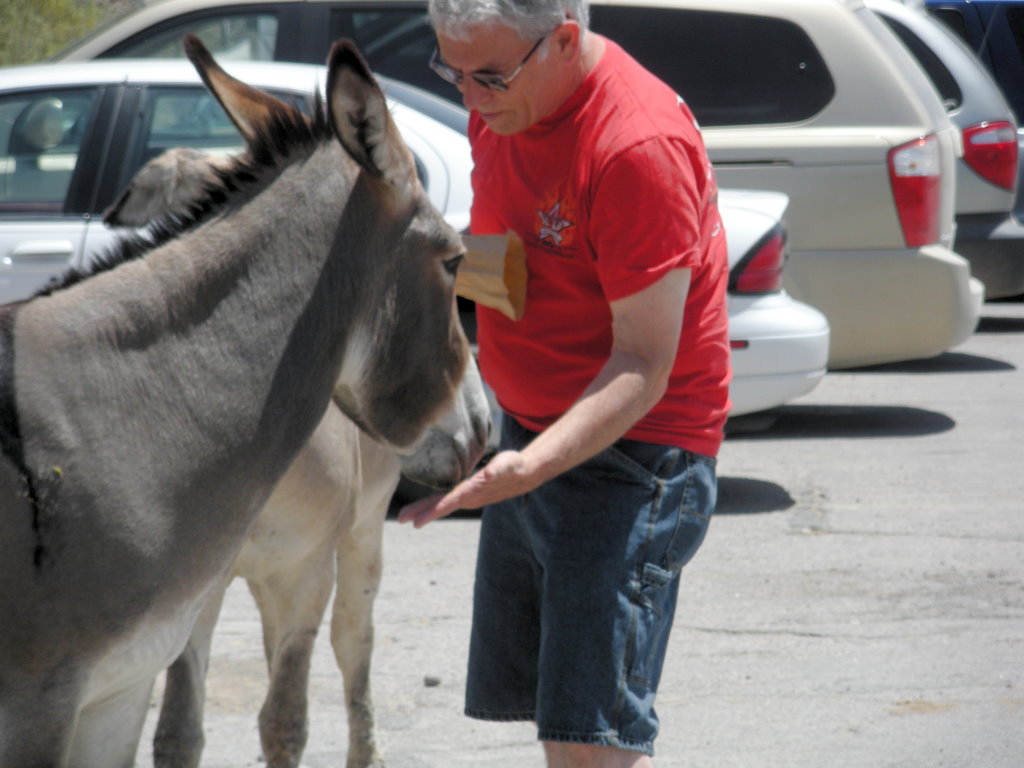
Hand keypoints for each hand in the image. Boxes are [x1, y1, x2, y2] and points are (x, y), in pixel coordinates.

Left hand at [397, 450, 536, 527]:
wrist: (524, 475)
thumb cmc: (514, 467)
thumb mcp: (508, 464)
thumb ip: (498, 469)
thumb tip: (488, 474)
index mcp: (474, 491)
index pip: (450, 502)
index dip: (434, 510)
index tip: (418, 521)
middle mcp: (469, 497)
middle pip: (441, 505)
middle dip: (422, 513)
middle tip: (401, 519)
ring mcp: (468, 497)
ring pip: (442, 504)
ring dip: (424, 510)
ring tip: (405, 516)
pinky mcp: (467, 492)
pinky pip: (446, 499)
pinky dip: (433, 504)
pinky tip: (422, 507)